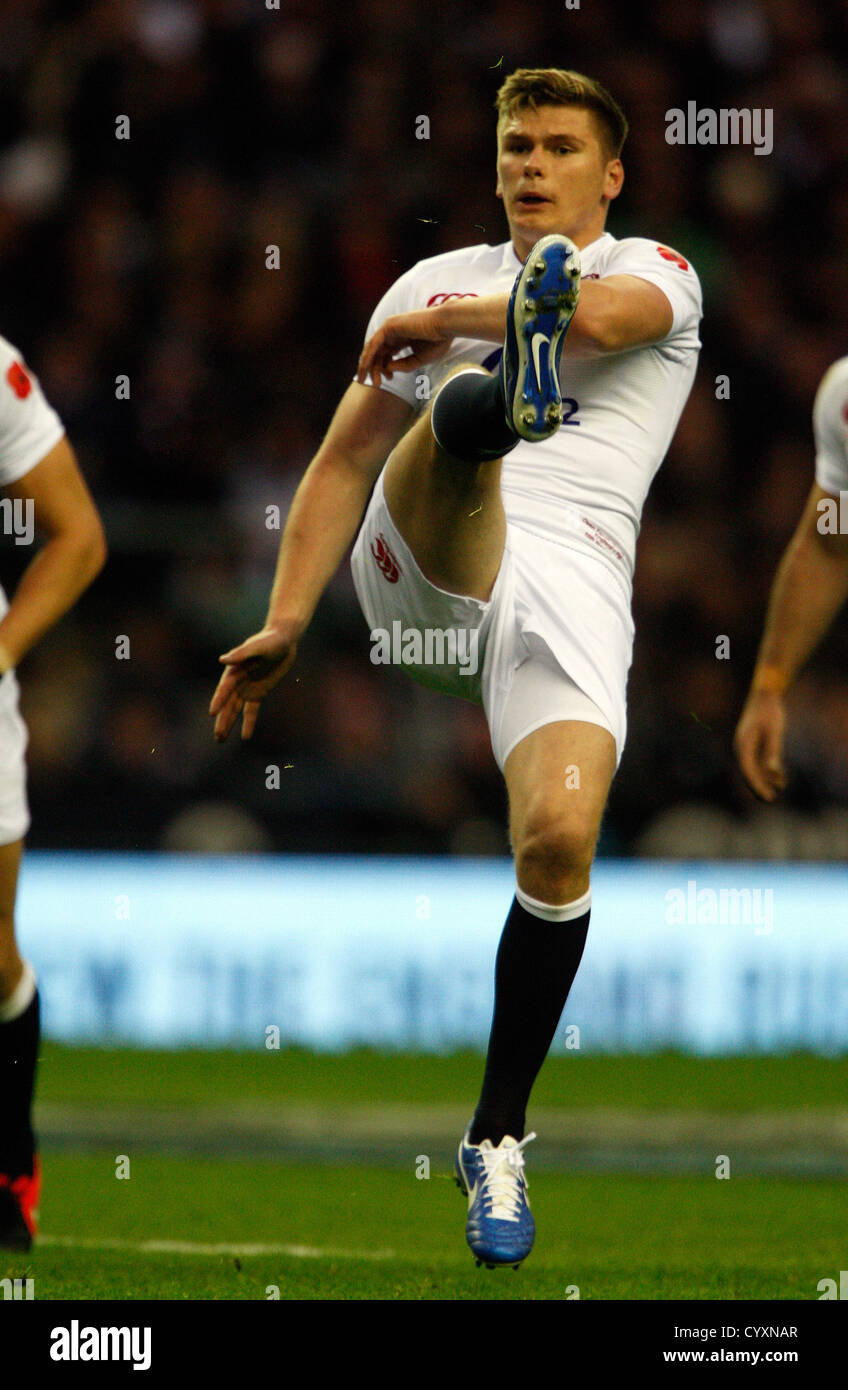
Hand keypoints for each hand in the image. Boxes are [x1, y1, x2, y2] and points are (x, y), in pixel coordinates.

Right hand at [210, 625, 297, 741]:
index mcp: (234, 669)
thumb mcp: (258, 646)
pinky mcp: (259, 693)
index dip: (218, 700)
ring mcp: (247, 688)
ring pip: (236, 709)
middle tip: (218, 735)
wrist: (284, 640)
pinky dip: (248, 723)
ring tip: (220, 740)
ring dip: (229, 723)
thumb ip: (241, 654)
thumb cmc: (270, 640)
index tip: (212, 713)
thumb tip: (223, 660)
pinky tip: (245, 737)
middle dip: (223, 719)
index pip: (224, 688)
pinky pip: (252, 710)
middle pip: (228, 703)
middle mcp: (238, 681)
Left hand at [356, 308, 451, 387]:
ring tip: (367, 380)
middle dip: (374, 369)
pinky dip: (369, 355)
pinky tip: (366, 367)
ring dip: (368, 365)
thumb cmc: (438, 341)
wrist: (446, 327)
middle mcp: (394, 331)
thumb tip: (387, 368)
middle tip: (376, 384)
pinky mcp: (389, 326)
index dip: (384, 368)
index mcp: (402, 337)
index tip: (389, 379)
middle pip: (378, 352)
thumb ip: (404, 365)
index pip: (386, 353)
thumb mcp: (419, 360)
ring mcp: (390, 327)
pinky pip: (374, 343)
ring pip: (373, 348)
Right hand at [734, 691, 786, 800]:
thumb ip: (773, 751)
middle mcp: (742, 747)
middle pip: (748, 772)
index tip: (766, 796)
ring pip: (754, 768)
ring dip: (765, 779)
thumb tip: (774, 772)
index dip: (756, 785)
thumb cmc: (769, 710)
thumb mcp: (774, 730)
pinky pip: (760, 761)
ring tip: (778, 791)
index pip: (748, 770)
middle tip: (770, 799)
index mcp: (743, 743)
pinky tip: (780, 778)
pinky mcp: (755, 743)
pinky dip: (768, 770)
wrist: (764, 693)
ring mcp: (748, 745)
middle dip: (759, 786)